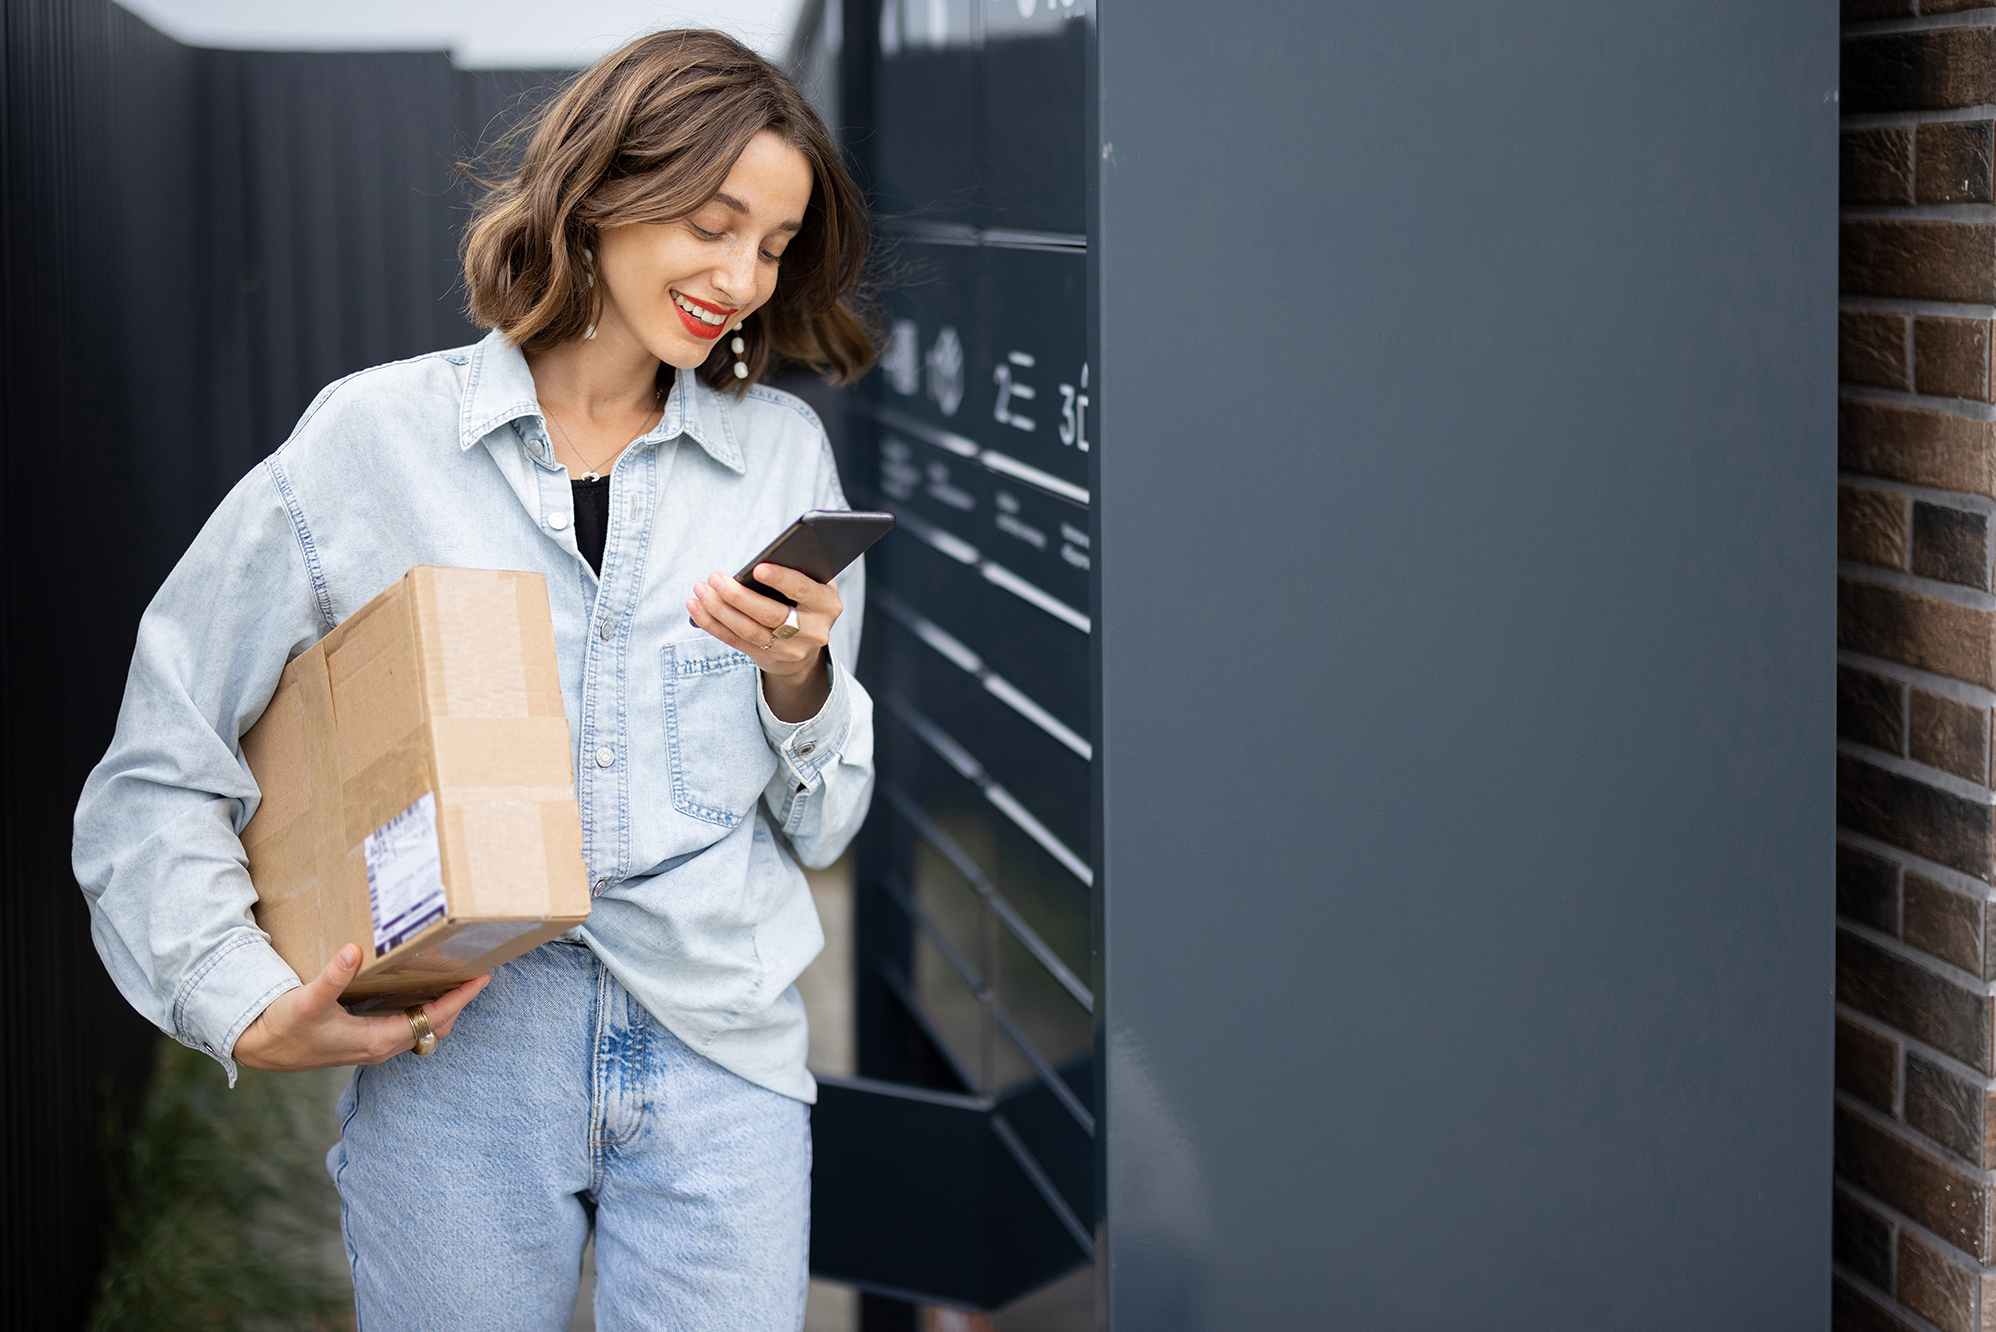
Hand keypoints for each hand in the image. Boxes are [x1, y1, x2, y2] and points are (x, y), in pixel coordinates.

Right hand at [232, 944, 489, 1071]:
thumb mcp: (307, 1000)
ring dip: (442, 1006)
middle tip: (475, 972)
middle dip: (457, 1002)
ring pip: (423, 1029)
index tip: (482, 978)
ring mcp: (374, 1046)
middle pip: (435, 1026)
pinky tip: (422, 988)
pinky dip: (423, 1010)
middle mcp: (380, 1047)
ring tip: (457, 978)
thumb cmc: (283, 1026)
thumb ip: (332, 977)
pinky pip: (408, 1026)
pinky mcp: (365, 1040)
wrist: (260, 1048)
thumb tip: (354, 950)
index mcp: (375, 1039)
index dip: (459, 999)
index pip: (432, 1019)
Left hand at [687, 564, 839, 722]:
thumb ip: (796, 573)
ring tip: (701, 591)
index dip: (781, 579)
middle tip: (714, 579)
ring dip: (720, 610)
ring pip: (750, 630)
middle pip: (771, 614)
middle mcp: (813, 630)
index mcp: (827, 604)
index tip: (757, 568)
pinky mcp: (769, 659)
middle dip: (739, 596)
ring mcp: (791, 649)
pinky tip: (696, 609)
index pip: (803, 590)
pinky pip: (736, 642)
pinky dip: (713, 625)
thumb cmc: (804, 600)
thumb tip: (759, 562)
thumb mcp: (812, 584)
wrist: (807, 643)